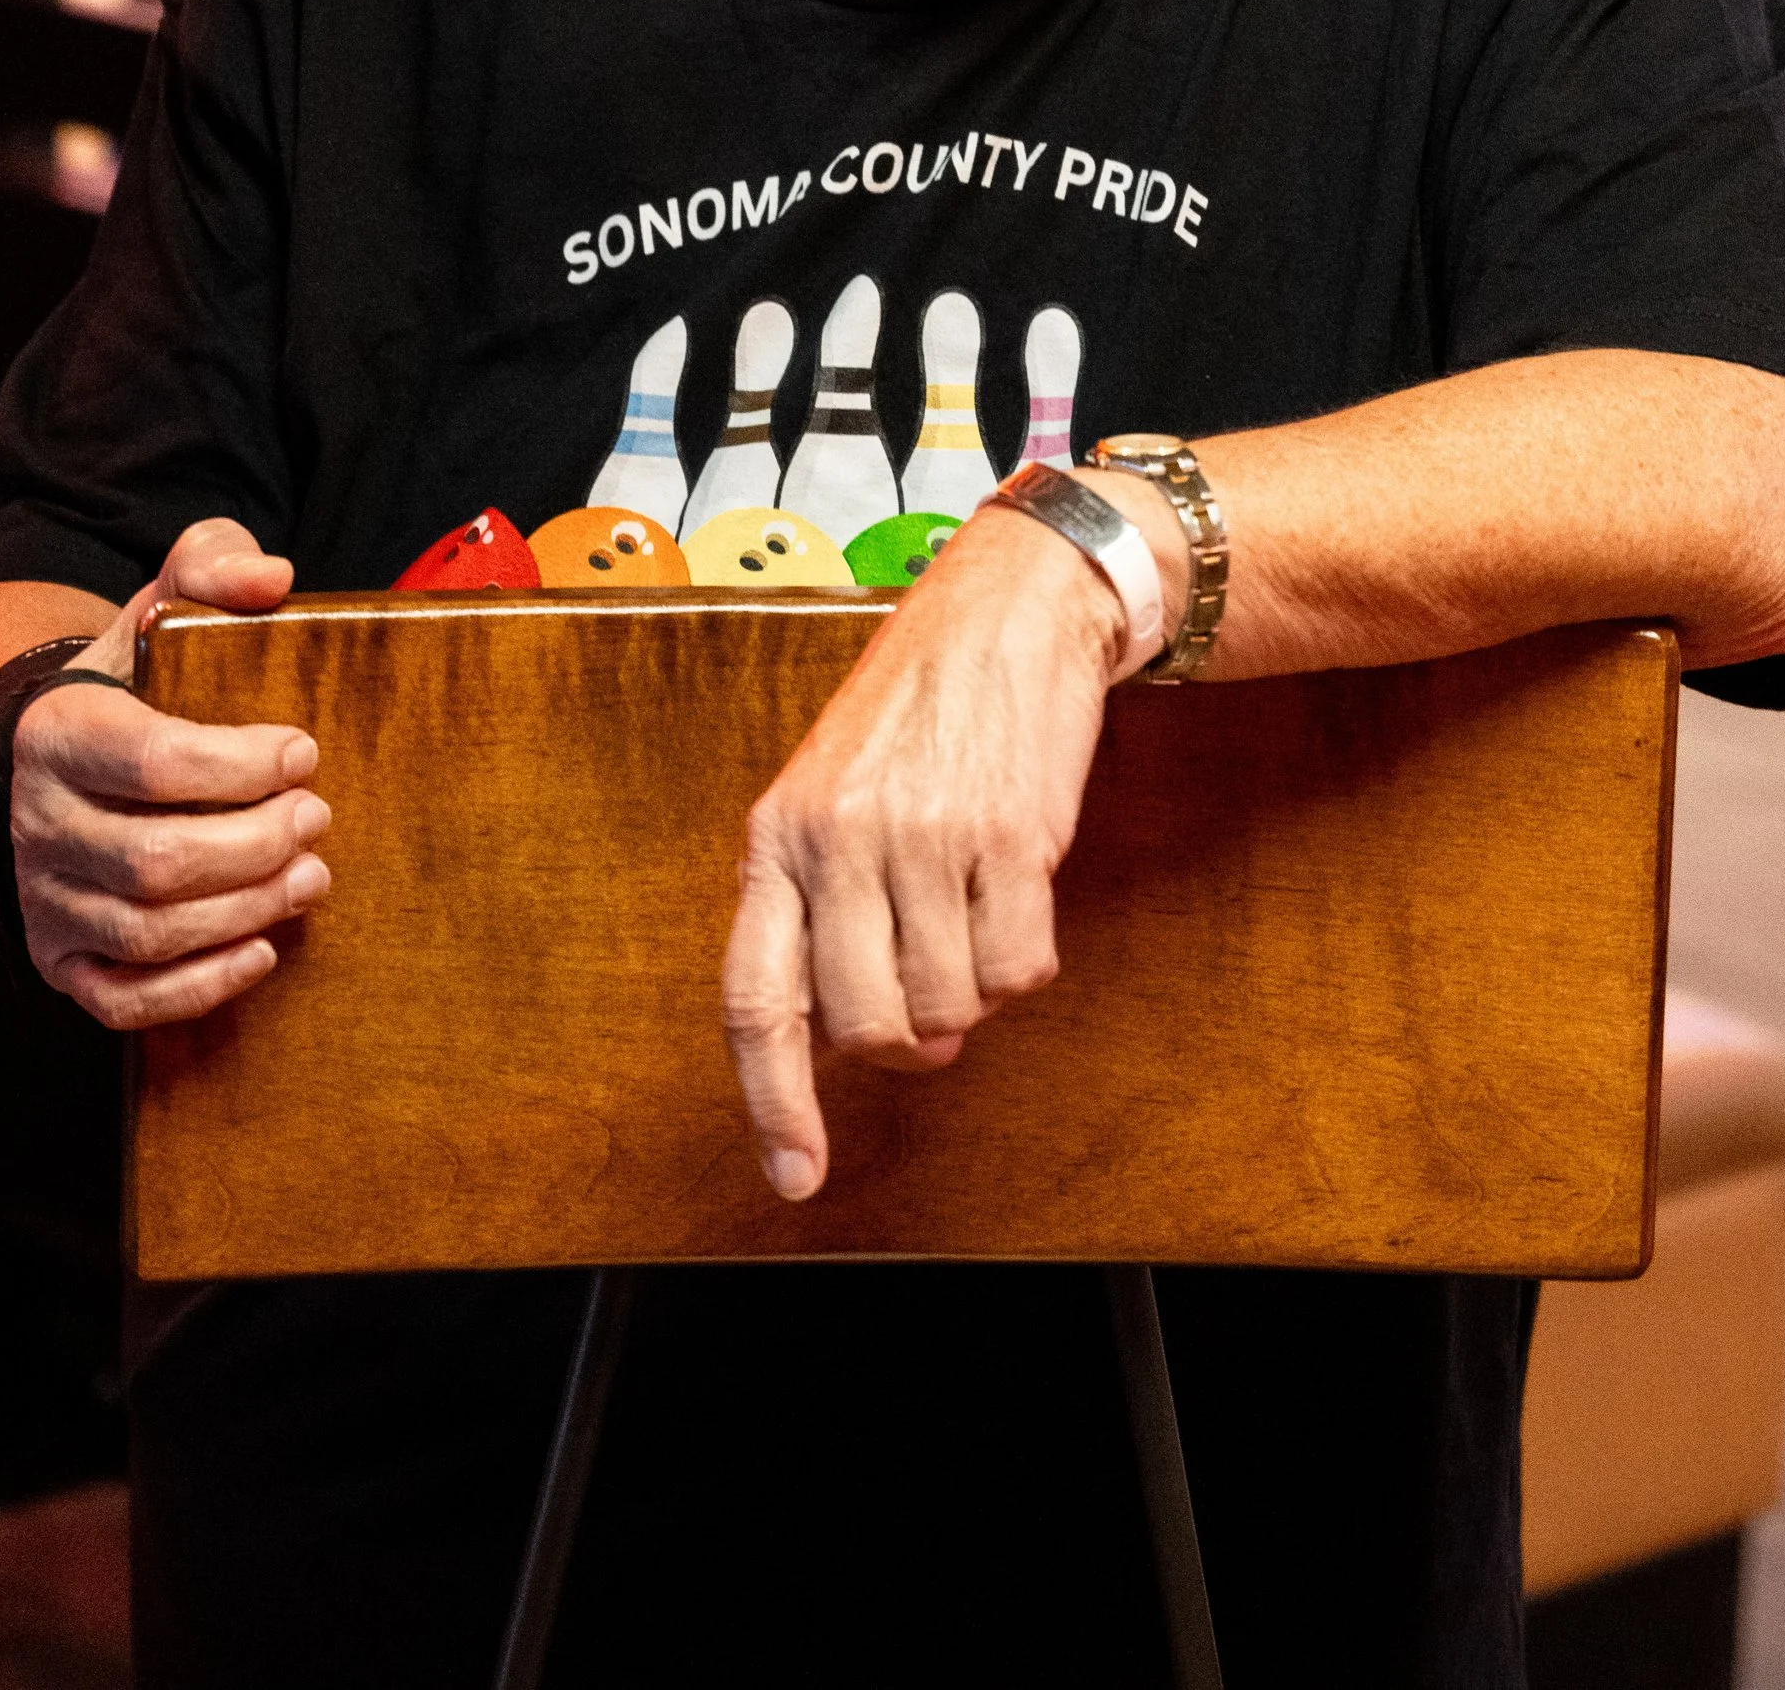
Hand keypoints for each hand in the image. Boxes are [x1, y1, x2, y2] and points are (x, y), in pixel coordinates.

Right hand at [11, 517, 324, 1032]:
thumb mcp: (161, 601)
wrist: (52, 749)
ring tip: (312, 876)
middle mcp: (37, 822)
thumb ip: (213, 563)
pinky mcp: (59, 958)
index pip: (152, 762)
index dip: (241, 765)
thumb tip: (272, 578)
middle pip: (157, 860)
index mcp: (60, 731)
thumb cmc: (131, 676)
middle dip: (257, 845)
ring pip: (148, 931)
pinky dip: (198, 987)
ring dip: (245, 911)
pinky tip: (261, 951)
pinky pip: (122, 998)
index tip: (304, 749)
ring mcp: (43, 898)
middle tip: (319, 818)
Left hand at [720, 499, 1135, 1201]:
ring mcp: (927, 840)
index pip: (757, 998)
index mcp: (776, 833)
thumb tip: (867, 1037)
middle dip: (909, 1034)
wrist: (1011, 607)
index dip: (774, 1100)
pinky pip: (1022, 971)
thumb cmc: (915, 707)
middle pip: (868, 1027)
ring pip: (951, 1007)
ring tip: (974, 911)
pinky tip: (1017, 893)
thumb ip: (822, 903)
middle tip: (932, 988)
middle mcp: (841, 841)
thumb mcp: (829, 788)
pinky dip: (1026, 957)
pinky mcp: (1012, 838)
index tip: (796, 1176)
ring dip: (972, 989)